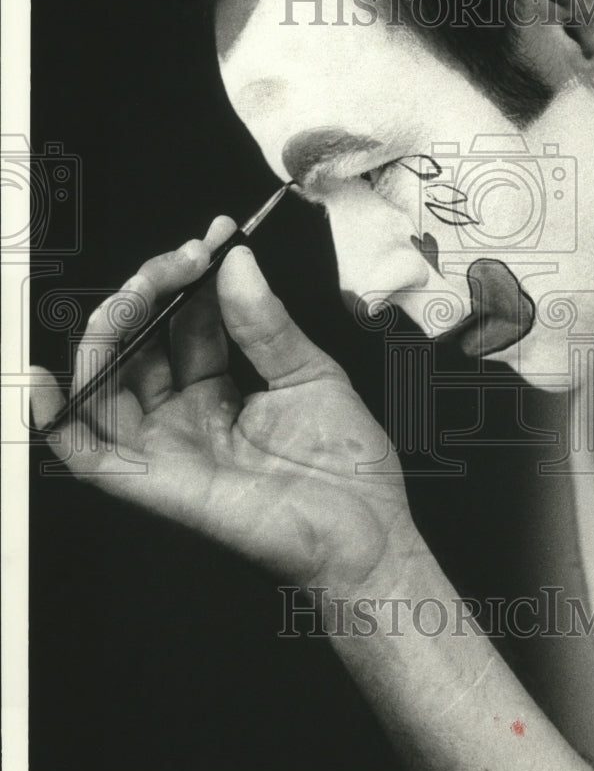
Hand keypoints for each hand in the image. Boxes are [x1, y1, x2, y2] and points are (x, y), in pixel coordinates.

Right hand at [31, 217, 415, 588]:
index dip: (189, 277)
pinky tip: (48, 380)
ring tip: (143, 289)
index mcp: (219, 390)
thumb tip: (236, 263)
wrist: (368, 534)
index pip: (182, 322)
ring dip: (111, 328)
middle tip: (187, 258)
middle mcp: (184, 415)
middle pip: (138, 343)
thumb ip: (264, 324)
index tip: (215, 237)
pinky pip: (89, 456)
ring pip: (106, 383)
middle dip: (150, 290)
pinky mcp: (158, 483)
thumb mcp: (310, 375)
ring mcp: (168, 447)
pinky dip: (59, 422)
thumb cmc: (349, 466)